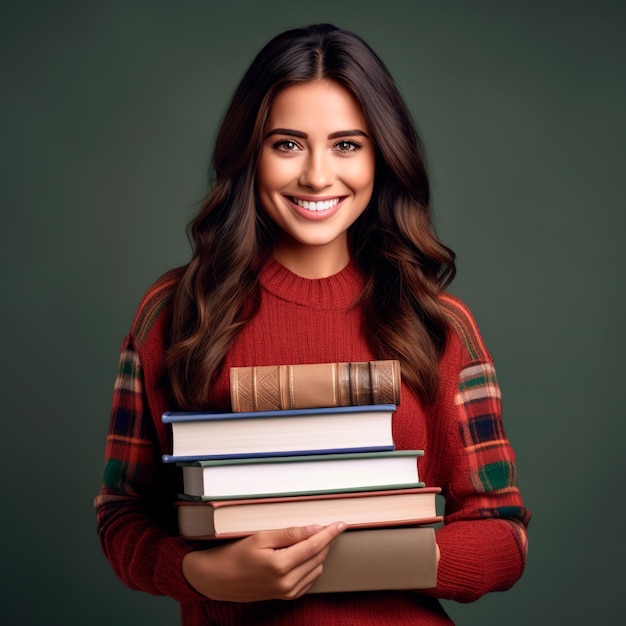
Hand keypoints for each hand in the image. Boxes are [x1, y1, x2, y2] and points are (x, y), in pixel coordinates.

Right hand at [182, 522, 345, 601]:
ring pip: (316, 568)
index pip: (314, 546)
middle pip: (318, 557)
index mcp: (280, 565)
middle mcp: (286, 582)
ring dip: (319, 552)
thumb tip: (313, 528)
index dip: (329, 533)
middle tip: (329, 525)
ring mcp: (287, 591)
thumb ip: (289, 534)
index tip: (341, 524)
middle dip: (326, 540)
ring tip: (313, 537)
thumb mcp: (261, 537)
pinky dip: (312, 565)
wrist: (218, 579)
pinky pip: (309, 580)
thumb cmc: (235, 554)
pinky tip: (306, 553)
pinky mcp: (286, 596)